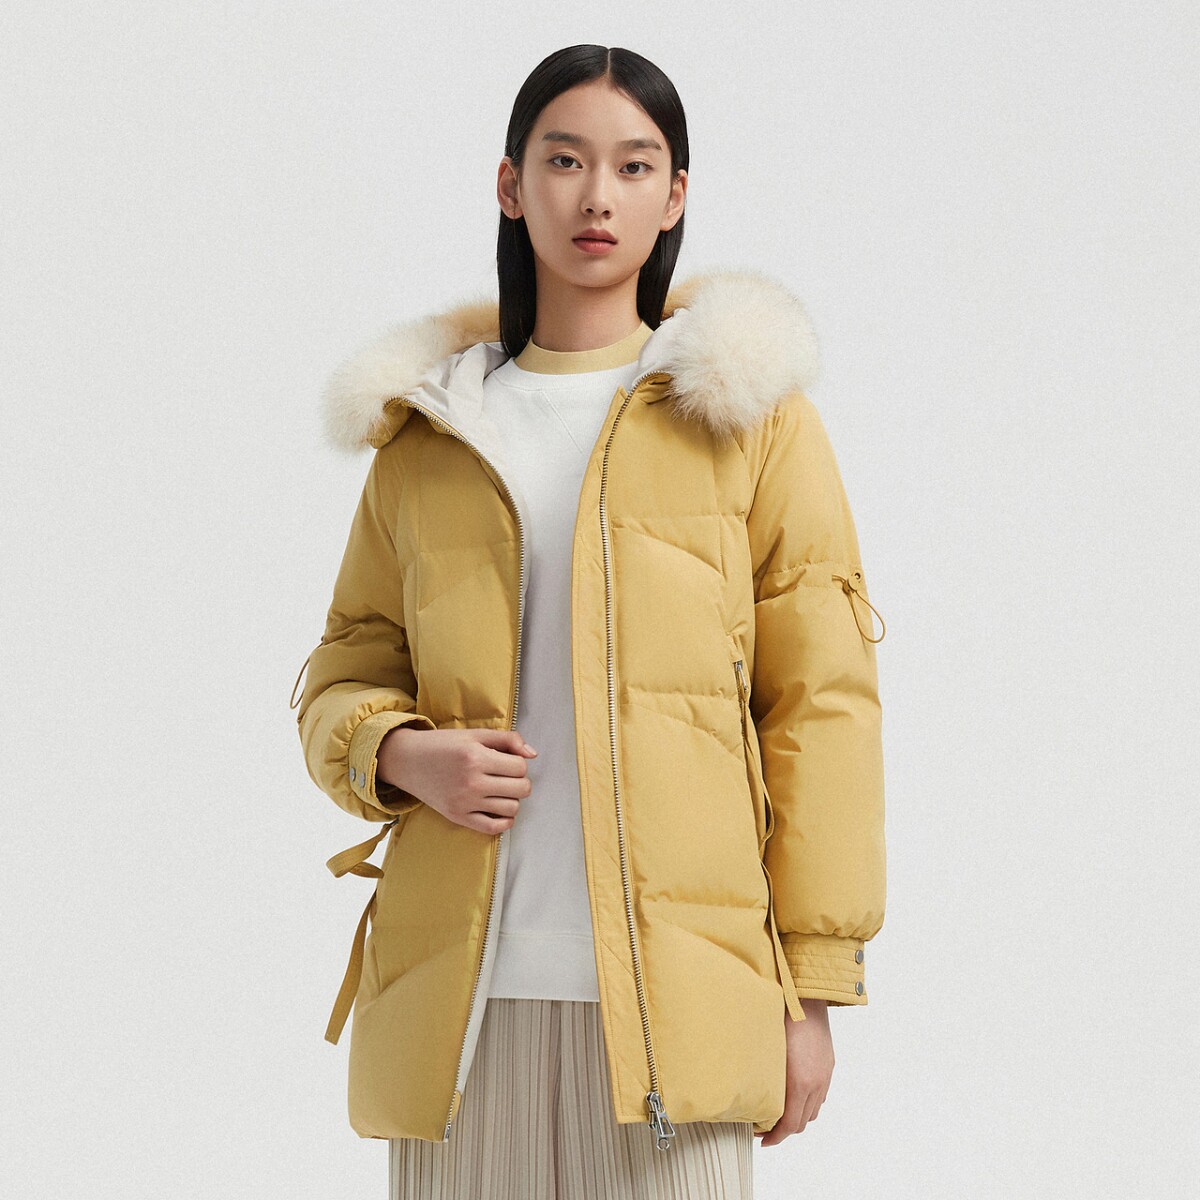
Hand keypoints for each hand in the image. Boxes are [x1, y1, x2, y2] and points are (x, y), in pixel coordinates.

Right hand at [377, 726, 536, 833]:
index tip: (508, 761)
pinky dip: (504, 821)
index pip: (520, 767)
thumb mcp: (474, 734)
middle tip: (506, 775)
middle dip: (519, 781)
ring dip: (512, 799)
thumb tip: (532, 754)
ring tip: (501, 790)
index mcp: (476, 757)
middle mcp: (471, 782)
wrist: (408, 761)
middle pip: (520, 789)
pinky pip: (493, 827)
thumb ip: (507, 740)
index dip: (519, 763)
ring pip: (511, 809)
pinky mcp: (457, 817)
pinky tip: (500, 809)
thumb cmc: (442, 745)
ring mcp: (464, 803)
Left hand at [756, 998, 832, 1146]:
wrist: (806, 997)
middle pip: (803, 1122)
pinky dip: (808, 1102)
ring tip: (780, 1113)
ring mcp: (825, 1074)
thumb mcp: (768, 1052)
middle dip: (784, 1130)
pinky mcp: (829, 1064)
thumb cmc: (781, 1019)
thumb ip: (764, 1079)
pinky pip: (821, 1095)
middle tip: (766, 1128)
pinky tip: (795, 1094)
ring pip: (814, 1110)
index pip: (789, 1125)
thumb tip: (750, 1096)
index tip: (761, 1139)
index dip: (774, 1137)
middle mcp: (816, 1083)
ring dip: (798, 1117)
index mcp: (799, 1083)